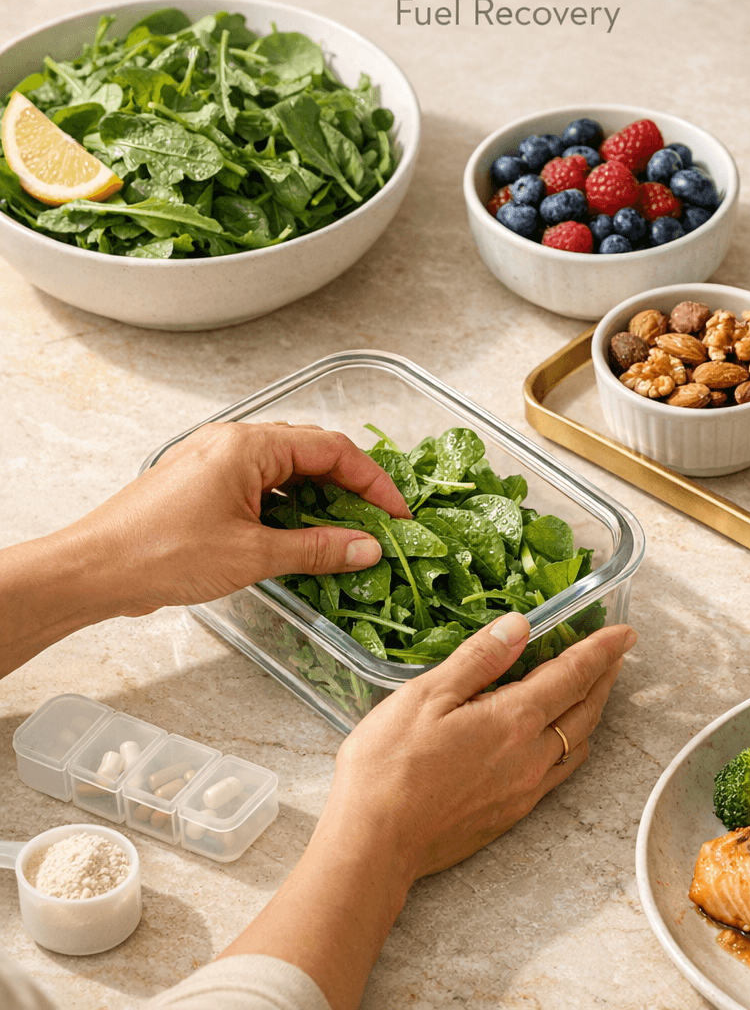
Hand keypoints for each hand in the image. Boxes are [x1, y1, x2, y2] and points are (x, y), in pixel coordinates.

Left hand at [66, 421, 409, 615]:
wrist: (92, 569)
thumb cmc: (163, 553)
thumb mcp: (252, 554)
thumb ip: (317, 548)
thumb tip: (367, 548)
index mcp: (248, 445)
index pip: (332, 449)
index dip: (373, 481)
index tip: (397, 513)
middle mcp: (233, 441)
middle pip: (312, 451)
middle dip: (350, 486)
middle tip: (377, 522)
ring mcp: (215, 460)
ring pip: (287, 468)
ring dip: (320, 497)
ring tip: (345, 531)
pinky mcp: (204, 484)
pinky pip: (262, 484)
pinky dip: (290, 505)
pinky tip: (300, 534)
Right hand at [219, 613, 636, 1009]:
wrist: (375, 845)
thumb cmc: (389, 765)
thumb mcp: (426, 696)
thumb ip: (478, 659)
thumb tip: (520, 625)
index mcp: (513, 720)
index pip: (572, 675)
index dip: (601, 650)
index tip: (625, 632)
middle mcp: (532, 757)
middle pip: (586, 710)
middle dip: (605, 678)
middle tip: (615, 654)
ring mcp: (525, 790)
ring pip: (578, 744)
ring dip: (592, 712)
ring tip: (591, 689)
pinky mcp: (512, 814)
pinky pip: (560, 772)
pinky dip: (571, 744)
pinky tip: (557, 739)